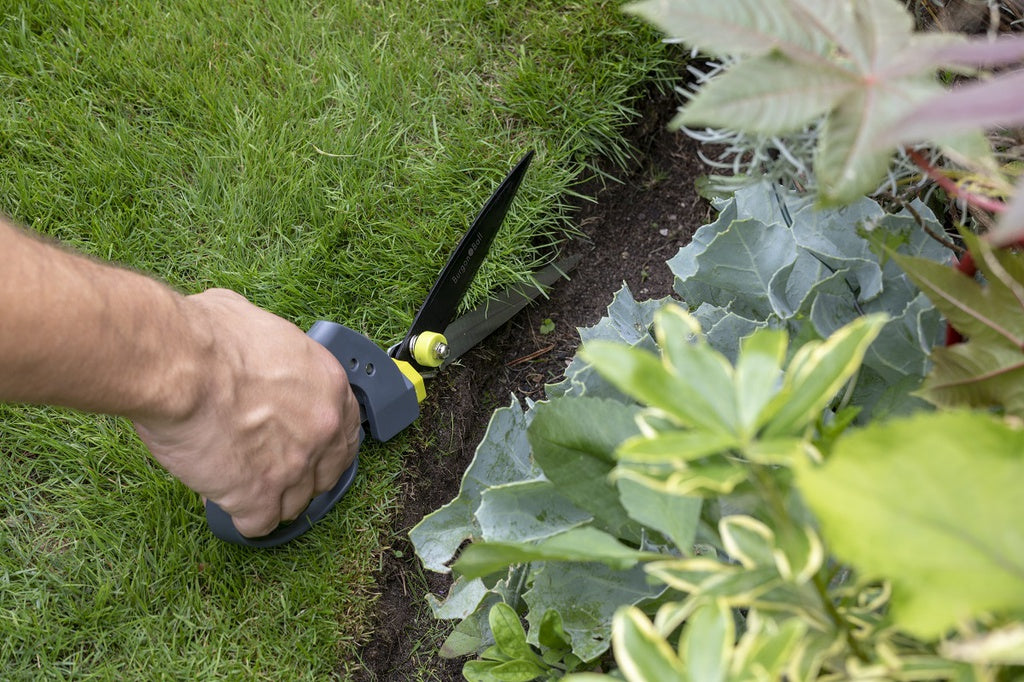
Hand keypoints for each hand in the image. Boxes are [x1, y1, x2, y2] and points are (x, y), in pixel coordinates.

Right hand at [133, 289, 360, 536]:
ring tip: (245, 486)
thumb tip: (253, 346)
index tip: (311, 447)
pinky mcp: (259, 496)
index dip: (327, 442)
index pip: (347, 427)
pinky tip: (227, 501)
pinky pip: (259, 524)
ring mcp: (295, 466)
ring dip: (273, 499)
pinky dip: (243, 517)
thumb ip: (269, 348)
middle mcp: (322, 428)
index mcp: (328, 384)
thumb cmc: (206, 337)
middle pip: (328, 472)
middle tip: (275, 470)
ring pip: (296, 503)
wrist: (179, 364)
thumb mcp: (254, 323)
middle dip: (304, 475)